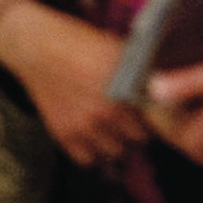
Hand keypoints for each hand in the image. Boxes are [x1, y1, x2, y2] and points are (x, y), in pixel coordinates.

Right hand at [1, 6, 150, 168]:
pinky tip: (96, 138)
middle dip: (141, 131)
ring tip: (117, 132)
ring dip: (120, 144)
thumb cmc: (82, 43)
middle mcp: (108, 108)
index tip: (157, 113)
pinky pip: (88, 159)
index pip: (157, 116)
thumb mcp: (119, 49)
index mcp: (127, 85)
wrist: (39, 48)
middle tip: (137, 123)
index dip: (160, 116)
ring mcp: (85, 124)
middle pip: (139, 139)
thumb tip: (163, 83)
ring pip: (116, 153)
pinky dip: (94, 153)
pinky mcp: (64, 134)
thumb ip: (142, 69)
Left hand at [146, 54, 202, 171]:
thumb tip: (152, 87)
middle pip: (172, 125)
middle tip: (185, 74)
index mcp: (195, 139)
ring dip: (188, 110)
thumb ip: (186, 83)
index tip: (162, 70)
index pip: (157, 116)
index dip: (156, 92)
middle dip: (173, 102)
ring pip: (188, 130)